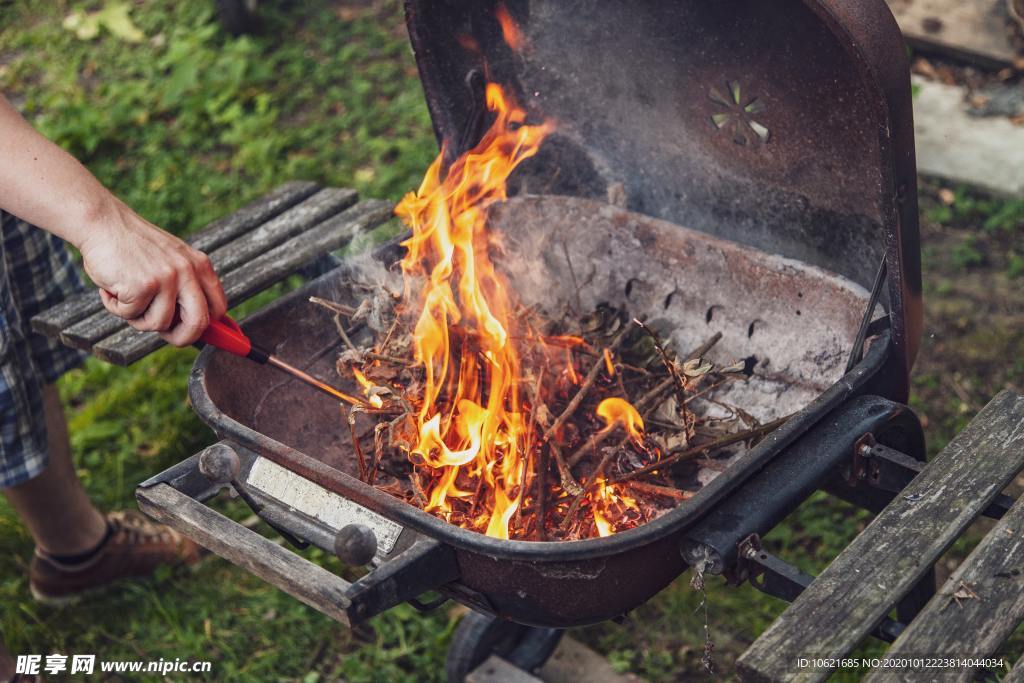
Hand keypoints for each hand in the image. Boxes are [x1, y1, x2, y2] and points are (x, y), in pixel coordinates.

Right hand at [78, 200, 226, 345]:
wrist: (102, 223)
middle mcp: (188, 271)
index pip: (218, 307)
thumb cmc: (134, 247)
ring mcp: (166, 278)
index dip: (205, 327)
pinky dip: (116, 308)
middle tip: (164, 334)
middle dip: (181, 337)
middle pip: (198, 324)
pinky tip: (112, 288)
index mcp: (200, 265)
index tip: (190, 332)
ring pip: (159, 324)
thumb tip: (199, 327)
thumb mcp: (172, 260)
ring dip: (137, 318)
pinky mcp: (143, 285)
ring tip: (127, 297)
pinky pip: (131, 315)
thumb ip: (187, 287)